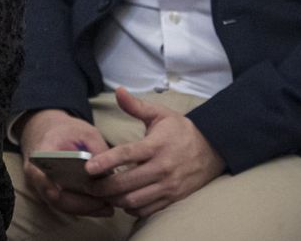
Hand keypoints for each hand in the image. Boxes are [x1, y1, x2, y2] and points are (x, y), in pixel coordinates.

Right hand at [18, 108, 114, 216]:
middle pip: (55, 196)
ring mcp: (42, 187)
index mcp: (40, 153)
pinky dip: (83, 207)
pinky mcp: (52, 194)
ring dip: (85, 209)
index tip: (56, 192)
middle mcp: (37, 175)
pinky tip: (103, 206)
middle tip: (105, 205)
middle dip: (81, 203)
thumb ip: (97, 151)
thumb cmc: (67, 131)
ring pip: (62, 205)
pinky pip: (66, 204)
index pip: (38, 173)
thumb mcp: (86, 132)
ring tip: (108, 208)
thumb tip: (110, 175)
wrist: (49, 132)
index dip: (46, 185)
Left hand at [85, 87, 225, 217]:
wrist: (212, 149)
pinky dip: (131, 208)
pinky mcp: (172, 198)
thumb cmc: (181, 130)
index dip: (105, 161)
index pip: (127, 154)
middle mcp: (162, 168)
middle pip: (126, 183)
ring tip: (102, 194)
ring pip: (134, 200)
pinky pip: (147, 210)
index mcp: (156, 145)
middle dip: (103, 187)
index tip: (88, 167)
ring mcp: (168, 186)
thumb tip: (118, 91)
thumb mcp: (160, 114)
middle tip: (88, 185)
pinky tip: (122, 200)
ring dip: (115, 199)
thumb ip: (136, 106)